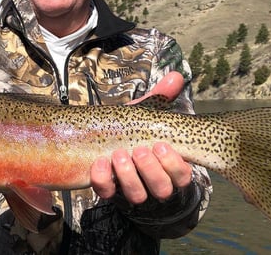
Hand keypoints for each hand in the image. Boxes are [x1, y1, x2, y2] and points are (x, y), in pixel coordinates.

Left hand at [90, 71, 192, 202]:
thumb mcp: (141, 112)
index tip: (161, 145)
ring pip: (138, 195)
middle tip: (139, 150)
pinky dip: (103, 179)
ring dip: (129, 175)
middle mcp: (149, 179)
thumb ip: (159, 96)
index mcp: (164, 163)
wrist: (87, 136)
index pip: (182, 176)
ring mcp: (127, 186)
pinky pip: (107, 192)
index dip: (175, 165)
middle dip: (151, 170)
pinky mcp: (105, 188)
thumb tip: (176, 75)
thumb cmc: (123, 126)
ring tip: (118, 154)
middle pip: (162, 189)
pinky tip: (99, 162)